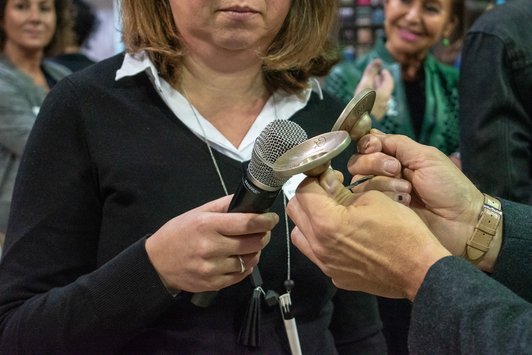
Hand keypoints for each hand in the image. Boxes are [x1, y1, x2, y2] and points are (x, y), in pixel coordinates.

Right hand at [145, 195, 277, 292]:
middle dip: (263, 235)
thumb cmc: (178, 233)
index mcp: (208, 225)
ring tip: (251, 245)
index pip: (247, 223)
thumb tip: (246, 199)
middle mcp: (211, 247)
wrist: (157, 263)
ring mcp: (213, 268)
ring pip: (249, 260)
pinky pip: (241, 275)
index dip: (265, 220)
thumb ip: (222, 205)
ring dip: (256, 251)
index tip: (272, 218)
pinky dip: (246, 266)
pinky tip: (242, 258)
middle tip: (263, 231)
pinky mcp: (214, 283)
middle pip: (253, 242)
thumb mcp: (197, 213)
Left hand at [287, 170, 449, 299]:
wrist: (420, 271)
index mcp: (326, 222)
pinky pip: (316, 253)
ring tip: (332, 212)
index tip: (327, 174)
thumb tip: (327, 183)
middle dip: (309, 194)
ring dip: (310, 218)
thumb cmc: (402, 231)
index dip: (315, 177)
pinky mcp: (335, 276)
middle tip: (330, 189)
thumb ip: (342, 190)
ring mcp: (325, 263)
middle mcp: (318, 245)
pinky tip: (342, 235)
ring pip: (300, 234)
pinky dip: (321, 239)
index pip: (303, 190)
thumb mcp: (373, 198)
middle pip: (295, 210)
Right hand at [349, 131, 491, 263]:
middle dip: (375, 163)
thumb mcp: (425, 157)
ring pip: (360, 181)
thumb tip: (371, 135)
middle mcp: (384, 174)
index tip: (375, 147)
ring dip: (385, 184)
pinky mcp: (379, 214)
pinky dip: (385, 199)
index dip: (367, 144)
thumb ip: (397, 143)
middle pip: (358, 162)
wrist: (461, 222)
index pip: (368, 144)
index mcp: (396, 157)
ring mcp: (380, 195)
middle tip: (397, 170)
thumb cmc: (449, 187)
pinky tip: (404, 204)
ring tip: (407, 192)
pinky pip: (365, 202)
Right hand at [354, 59, 393, 119]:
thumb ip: (371, 72)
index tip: (382, 70)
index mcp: (384, 94)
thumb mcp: (365, 84)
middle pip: (385, 90)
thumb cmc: (361, 103)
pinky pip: (376, 104)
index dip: (386, 75)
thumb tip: (378, 60)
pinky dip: (373, 98)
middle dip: (380, 82)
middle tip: (376, 76)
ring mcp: (379, 111)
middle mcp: (384, 103)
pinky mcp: (373, 117)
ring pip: (380, 97)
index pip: (389, 81)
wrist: (357, 126)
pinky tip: (365, 99)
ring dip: (376, 90)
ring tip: (369, 86)